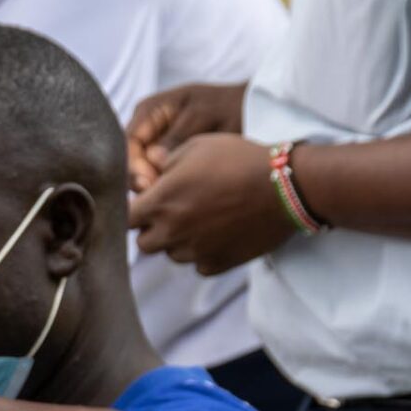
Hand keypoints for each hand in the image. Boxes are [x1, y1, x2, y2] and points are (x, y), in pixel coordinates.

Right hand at [127, 81, 245, 190]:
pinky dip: (165, 189)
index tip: (149, 184)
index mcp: (148, 112)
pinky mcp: (169, 162)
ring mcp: (156, 147)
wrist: (252, 110)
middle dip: (141, 181)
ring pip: (143, 174)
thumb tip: (154, 161)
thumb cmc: (227, 108)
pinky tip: (177, 200)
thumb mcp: (202, 117)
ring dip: (153, 189)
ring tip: (170, 201)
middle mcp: (146, 130)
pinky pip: (159, 178)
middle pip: (131, 162)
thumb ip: (176, 137)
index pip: (126, 144)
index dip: (133, 167)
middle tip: (159, 198)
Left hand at [132, 133, 293, 275]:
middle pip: (144, 243)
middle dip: (153, 228)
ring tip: (201, 220)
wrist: (284, 187)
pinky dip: (202, 253)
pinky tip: (218, 233)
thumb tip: (148, 168)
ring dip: (178, 241)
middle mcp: (172, 231)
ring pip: (172, 254)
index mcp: (161, 202)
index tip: (149, 201)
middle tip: (173, 212)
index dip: (135, 209)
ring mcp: (195, 251)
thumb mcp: (196, 146)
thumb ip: (164, 163)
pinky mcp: (218, 264)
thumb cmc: (239, 159)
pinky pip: (198, 264)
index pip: (127, 217)